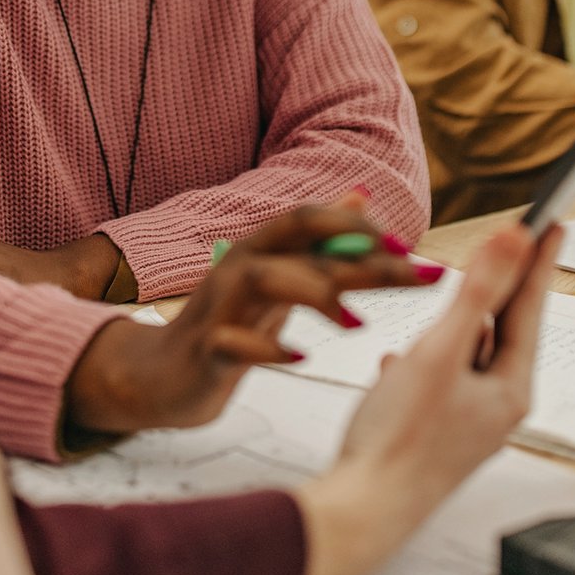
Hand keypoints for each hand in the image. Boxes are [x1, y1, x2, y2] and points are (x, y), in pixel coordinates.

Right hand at [65, 198, 438, 435]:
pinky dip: (268, 348)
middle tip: (417, 275)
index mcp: (260, 249)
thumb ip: (318, 244)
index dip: (360, 227)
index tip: (411, 249)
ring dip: (314, 293)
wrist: (158, 376)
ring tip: (357, 323)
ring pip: (263, 278)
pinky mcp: (205, 349)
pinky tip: (301, 356)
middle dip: (365, 260)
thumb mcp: (277, 280)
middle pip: (303, 249)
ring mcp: (219, 306)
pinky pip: (233, 342)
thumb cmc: (227, 326)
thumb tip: (360, 198)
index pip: (311, 219)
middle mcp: (239, 267)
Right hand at [291, 221, 560, 574]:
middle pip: (499, 330)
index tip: (552, 222)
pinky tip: (397, 360)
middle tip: (508, 245)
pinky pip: (436, 381)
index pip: (529, 309)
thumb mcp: (440, 351)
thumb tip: (514, 240)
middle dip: (492, 290)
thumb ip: (476, 291)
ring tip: (440, 308)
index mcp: (509, 388)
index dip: (537, 260)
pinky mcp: (435, 433)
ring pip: (464, 355)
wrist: (363, 510)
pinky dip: (422, 362)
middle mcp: (495, 407)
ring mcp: (466, 422)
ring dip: (449, 328)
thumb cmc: (400, 438)